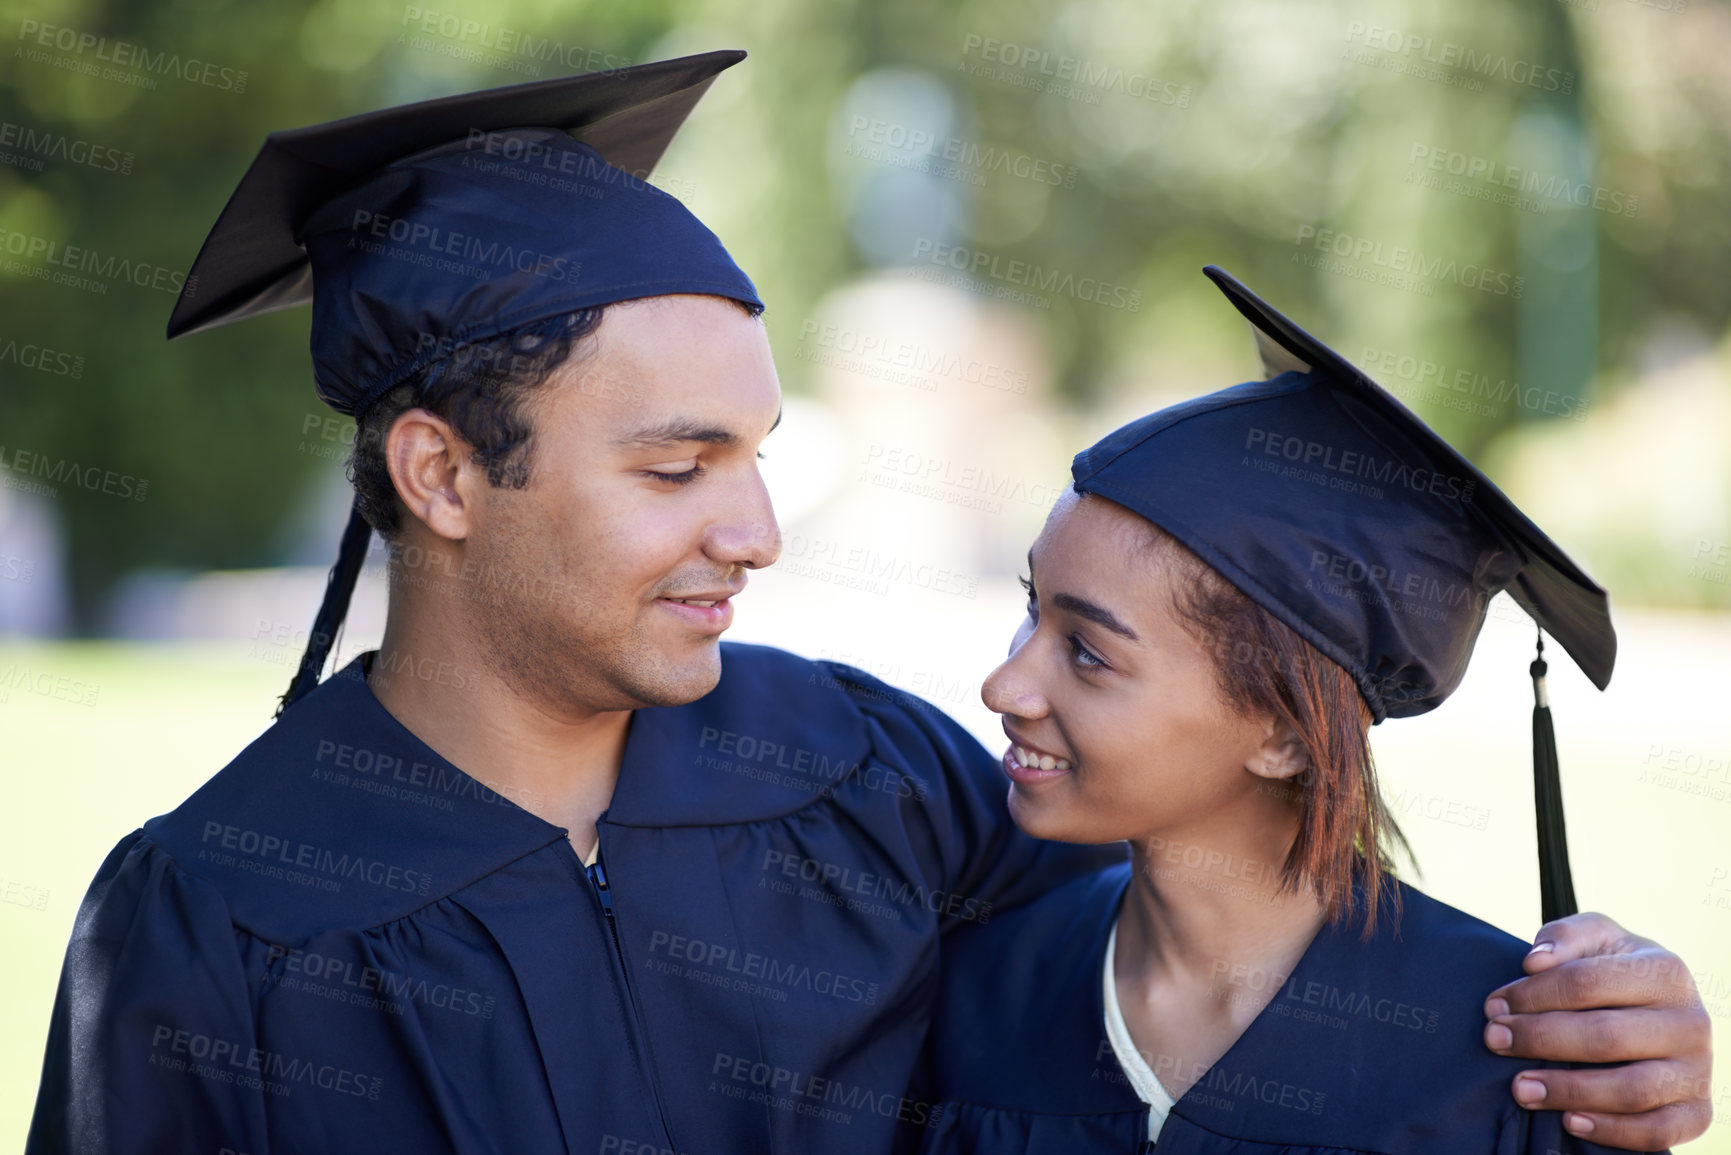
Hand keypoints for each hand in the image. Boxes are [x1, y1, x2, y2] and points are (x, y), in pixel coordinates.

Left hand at [1483, 911, 1712, 1150]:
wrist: (1659, 1011)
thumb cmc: (1614, 971)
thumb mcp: (1595, 939)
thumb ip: (1565, 937)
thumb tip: (1535, 961)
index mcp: (1665, 971)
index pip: (1587, 982)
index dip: (1533, 994)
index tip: (1494, 1005)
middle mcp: (1690, 1022)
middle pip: (1606, 1036)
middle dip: (1541, 1039)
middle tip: (1495, 1040)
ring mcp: (1697, 1070)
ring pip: (1631, 1089)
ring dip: (1568, 1090)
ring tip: (1520, 1087)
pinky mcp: (1697, 1111)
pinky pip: (1658, 1131)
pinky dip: (1612, 1131)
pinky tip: (1568, 1121)